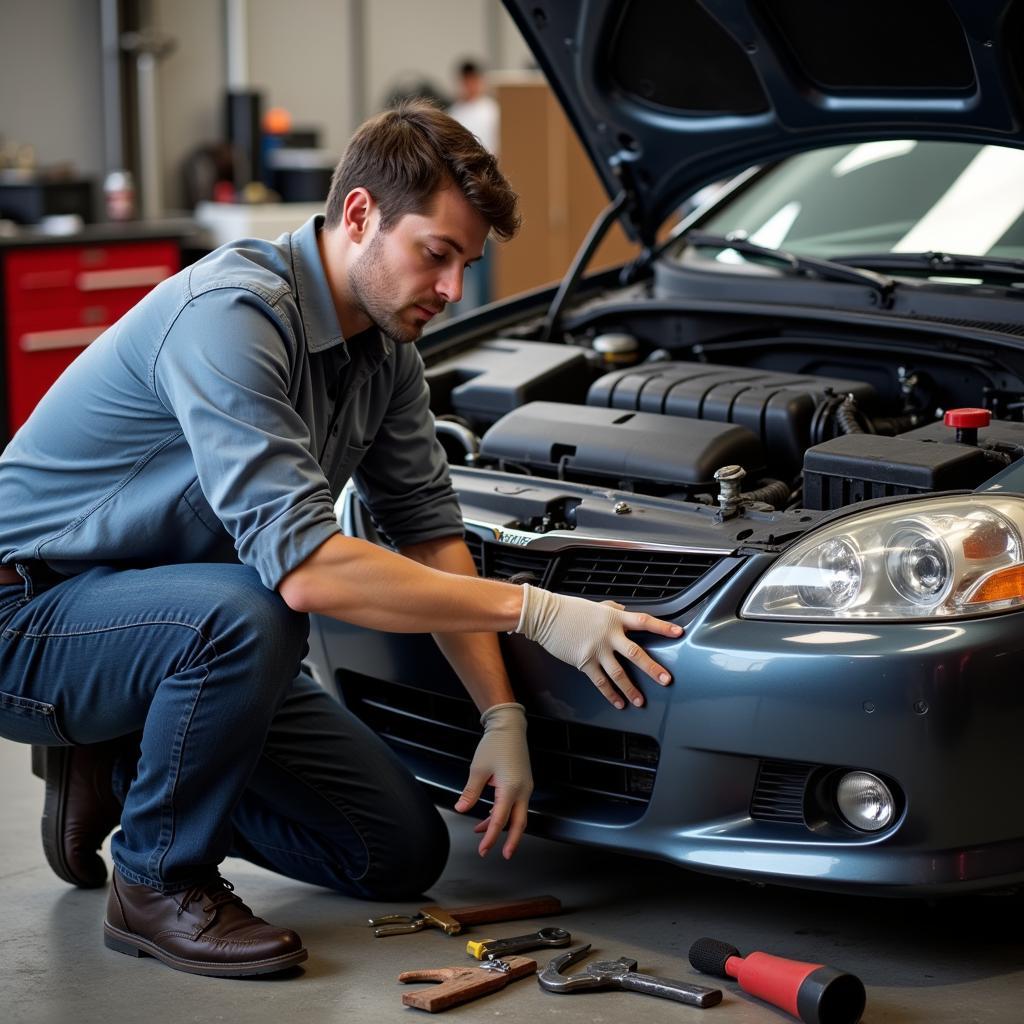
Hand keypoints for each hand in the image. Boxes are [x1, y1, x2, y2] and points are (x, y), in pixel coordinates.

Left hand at [453, 702, 532, 858]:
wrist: (509, 727)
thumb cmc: (495, 744)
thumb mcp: (478, 769)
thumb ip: (470, 792)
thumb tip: (461, 809)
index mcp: (511, 788)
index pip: (500, 819)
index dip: (490, 837)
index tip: (483, 849)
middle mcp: (522, 790)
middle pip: (519, 823)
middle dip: (511, 841)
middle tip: (504, 855)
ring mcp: (525, 787)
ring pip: (518, 814)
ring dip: (503, 826)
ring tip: (484, 834)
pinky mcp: (523, 783)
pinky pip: (516, 804)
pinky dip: (504, 813)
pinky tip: (488, 816)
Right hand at [514, 584, 683, 708]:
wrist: (545, 616)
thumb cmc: (569, 609)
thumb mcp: (595, 605)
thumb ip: (613, 609)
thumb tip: (624, 610)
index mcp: (614, 618)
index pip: (644, 621)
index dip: (663, 627)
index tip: (679, 633)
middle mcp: (608, 635)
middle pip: (636, 653)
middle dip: (652, 668)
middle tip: (666, 680)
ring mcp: (596, 650)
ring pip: (618, 673)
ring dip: (631, 689)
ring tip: (640, 701)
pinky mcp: (584, 662)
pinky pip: (601, 682)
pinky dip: (610, 694)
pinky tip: (618, 702)